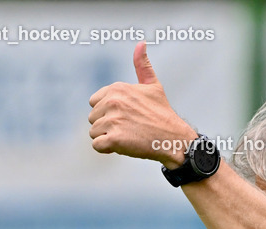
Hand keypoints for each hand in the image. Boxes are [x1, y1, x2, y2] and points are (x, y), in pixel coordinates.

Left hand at [88, 41, 196, 166]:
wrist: (173, 138)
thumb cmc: (162, 114)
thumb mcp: (153, 86)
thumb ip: (142, 65)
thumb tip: (141, 43)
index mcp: (117, 89)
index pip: (94, 102)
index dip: (107, 112)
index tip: (126, 115)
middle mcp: (113, 102)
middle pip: (93, 118)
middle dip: (106, 125)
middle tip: (129, 127)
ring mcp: (113, 120)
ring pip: (94, 133)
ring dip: (108, 138)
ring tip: (128, 136)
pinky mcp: (114, 139)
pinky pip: (97, 145)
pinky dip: (108, 148)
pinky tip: (124, 145)